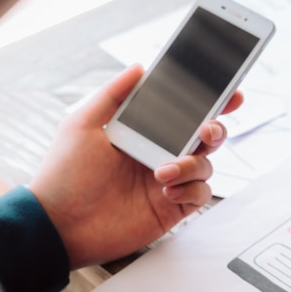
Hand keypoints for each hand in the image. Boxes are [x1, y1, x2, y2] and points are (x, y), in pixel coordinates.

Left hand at [29, 65, 242, 268]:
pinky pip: (200, 194)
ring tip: (162, 173)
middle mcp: (162, 154)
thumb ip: (113, 94)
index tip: (229, 95)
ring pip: (205, 165)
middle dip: (215, 130)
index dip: (210, 104)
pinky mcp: (173, 207)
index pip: (184, 113)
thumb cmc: (66, 174)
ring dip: (191, 165)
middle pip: (205, 137)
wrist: (61, 224)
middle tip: (206, 131)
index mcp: (145, 133)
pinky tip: (166, 191)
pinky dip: (190, 189)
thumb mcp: (83, 124)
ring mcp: (170, 181)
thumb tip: (139, 67)